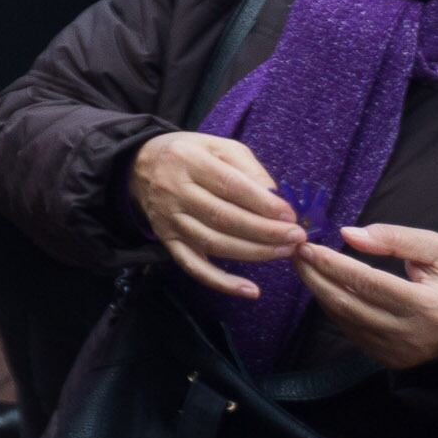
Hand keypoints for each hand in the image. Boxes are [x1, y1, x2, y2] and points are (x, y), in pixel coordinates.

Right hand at [132, 130, 302, 298]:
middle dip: (265, 231)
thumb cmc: (190, 154)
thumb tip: (274, 197)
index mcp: (188, 160)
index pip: (229, 185)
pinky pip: (193, 266)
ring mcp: (169, 219)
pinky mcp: (167, 240)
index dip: (263, 204)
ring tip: (285, 252)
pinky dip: (221, 282)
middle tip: (296, 238)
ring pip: (213, 243)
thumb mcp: (218, 146)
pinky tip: (250, 290)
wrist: (140, 165)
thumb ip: (248, 167)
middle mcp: (174, 190)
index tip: (291, 216)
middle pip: (223, 217)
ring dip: (253, 253)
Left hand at [300, 221, 437, 369]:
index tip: (307, 246)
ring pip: (345, 319)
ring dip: (318, 291)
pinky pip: (351, 331)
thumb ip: (395, 239)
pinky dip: (333, 308)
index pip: (368, 283)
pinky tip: (323, 288)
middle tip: (295, 252)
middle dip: (316, 276)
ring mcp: (399, 352)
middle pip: (349, 303)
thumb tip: (349, 234)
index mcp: (428, 306)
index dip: (333, 264)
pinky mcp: (390, 360)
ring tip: (303, 266)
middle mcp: (411, 334)